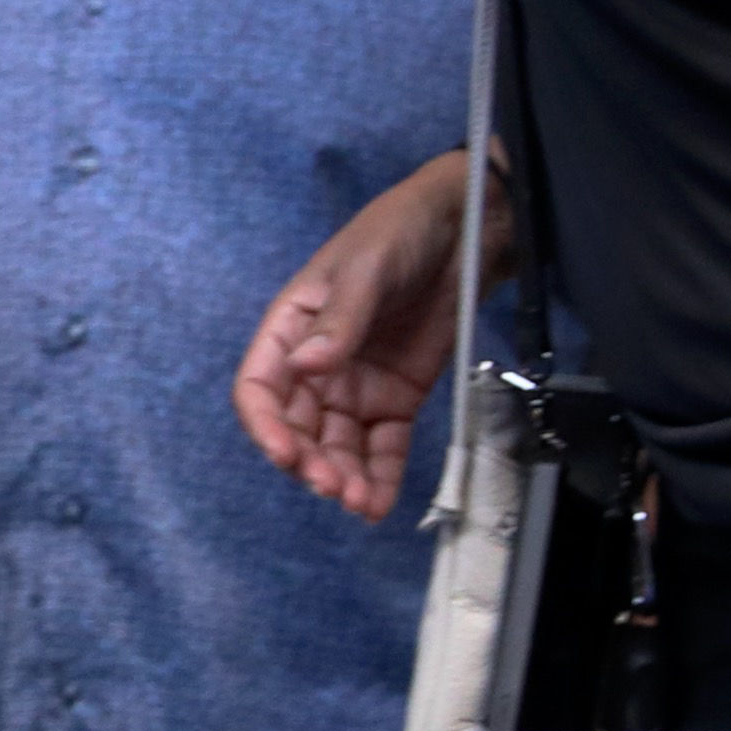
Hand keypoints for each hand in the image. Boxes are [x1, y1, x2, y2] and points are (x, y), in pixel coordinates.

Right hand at [234, 152, 483, 523]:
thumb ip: (339, 319)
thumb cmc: (401, 231)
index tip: (286, 454)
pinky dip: (380, 476)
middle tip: (334, 486)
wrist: (468, 227)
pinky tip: (378, 503)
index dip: (266, 425)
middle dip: (309, 462)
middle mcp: (317, 365)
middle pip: (298, 427)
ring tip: (360, 502)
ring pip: (338, 446)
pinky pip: (383, 446)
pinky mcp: (397, 399)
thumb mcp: (366, 267)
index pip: (261, 386)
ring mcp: (357, 386)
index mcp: (293, 327)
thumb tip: (307, 366)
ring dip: (344, 477)